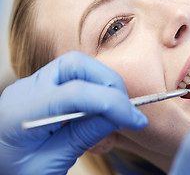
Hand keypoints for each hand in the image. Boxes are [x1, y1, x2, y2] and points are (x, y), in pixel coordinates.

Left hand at [0, 51, 147, 173]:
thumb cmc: (14, 172)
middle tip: (126, 110)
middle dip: (109, 83)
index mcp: (21, 112)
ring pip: (77, 65)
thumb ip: (83, 137)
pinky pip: (75, 75)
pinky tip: (101, 106)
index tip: (135, 119)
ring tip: (115, 109)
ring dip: (103, 82)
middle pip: (76, 65)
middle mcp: (26, 89)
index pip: (76, 93)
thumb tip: (116, 115)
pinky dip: (95, 86)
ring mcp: (34, 84)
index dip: (112, 103)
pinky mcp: (43, 86)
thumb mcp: (49, 164)